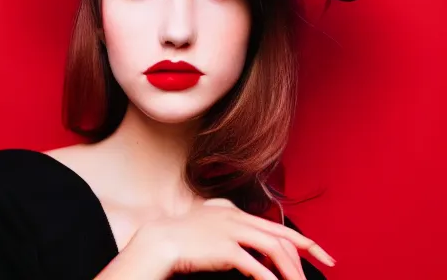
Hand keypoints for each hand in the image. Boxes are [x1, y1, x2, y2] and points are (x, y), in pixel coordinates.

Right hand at [135, 198, 334, 279]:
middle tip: (326, 267)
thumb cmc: (184, 236)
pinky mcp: (225, 248)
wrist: (161, 240)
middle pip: (281, 236)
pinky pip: (255, 266)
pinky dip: (270, 279)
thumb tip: (251, 247)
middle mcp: (238, 218)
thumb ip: (231, 227)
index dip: (304, 240)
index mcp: (236, 213)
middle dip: (307, 255)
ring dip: (291, 271)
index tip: (322, 253)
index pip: (277, 226)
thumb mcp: (211, 223)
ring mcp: (232, 231)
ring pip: (274, 249)